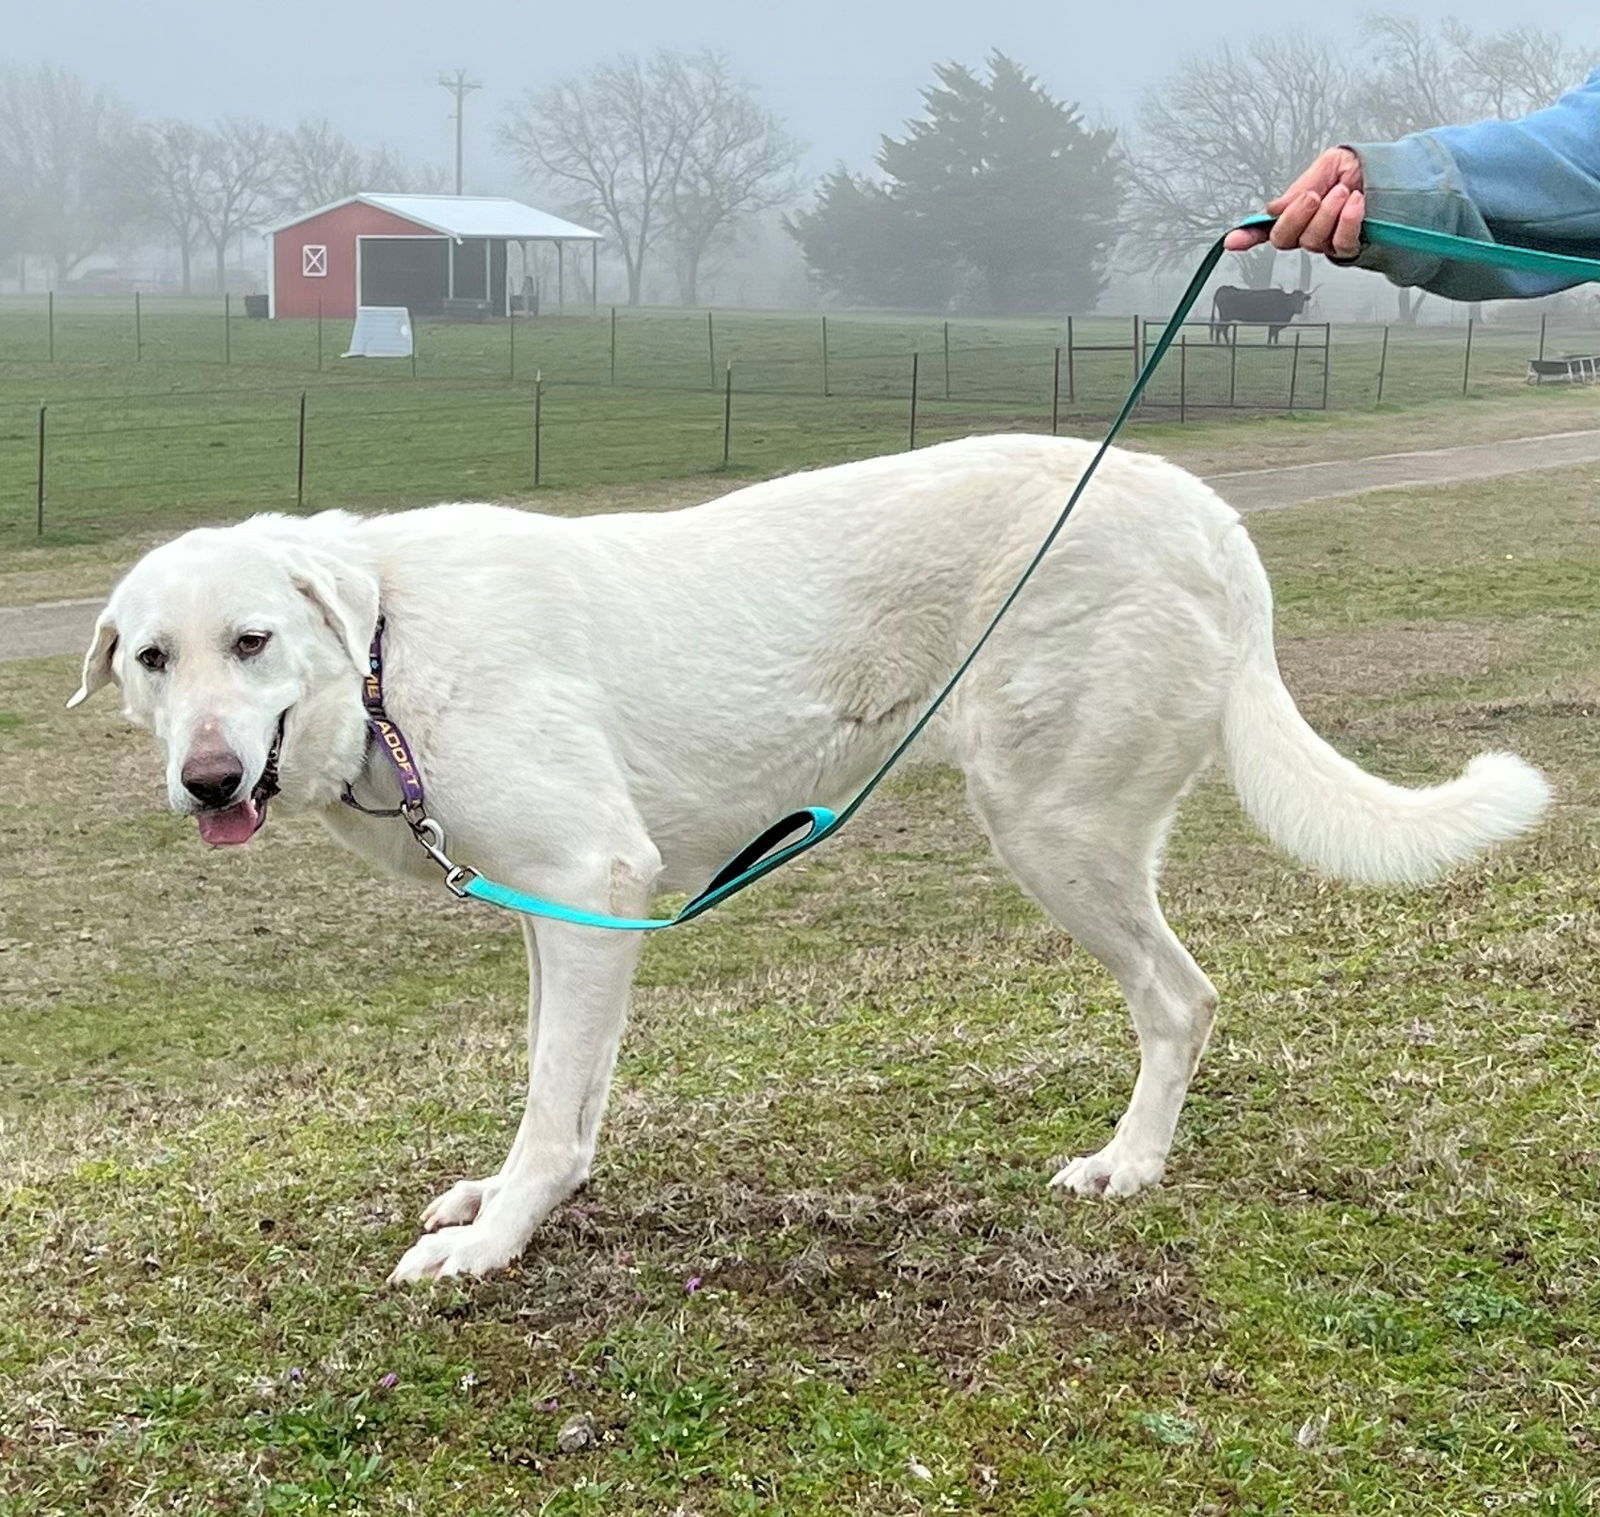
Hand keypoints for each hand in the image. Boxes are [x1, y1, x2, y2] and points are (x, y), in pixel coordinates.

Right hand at [1224, 148, 1364, 256]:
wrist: (1396, 173)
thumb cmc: (1362, 168)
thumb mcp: (1327, 165)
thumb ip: (1300, 188)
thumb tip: (1274, 209)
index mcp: (1297, 210)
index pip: (1266, 227)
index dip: (1247, 236)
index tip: (1233, 241)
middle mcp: (1308, 230)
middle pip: (1283, 239)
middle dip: (1296, 216)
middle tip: (1313, 196)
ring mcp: (1327, 242)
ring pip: (1312, 241)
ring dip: (1328, 213)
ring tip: (1343, 192)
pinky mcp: (1349, 249)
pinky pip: (1340, 244)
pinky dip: (1347, 221)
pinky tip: (1355, 204)